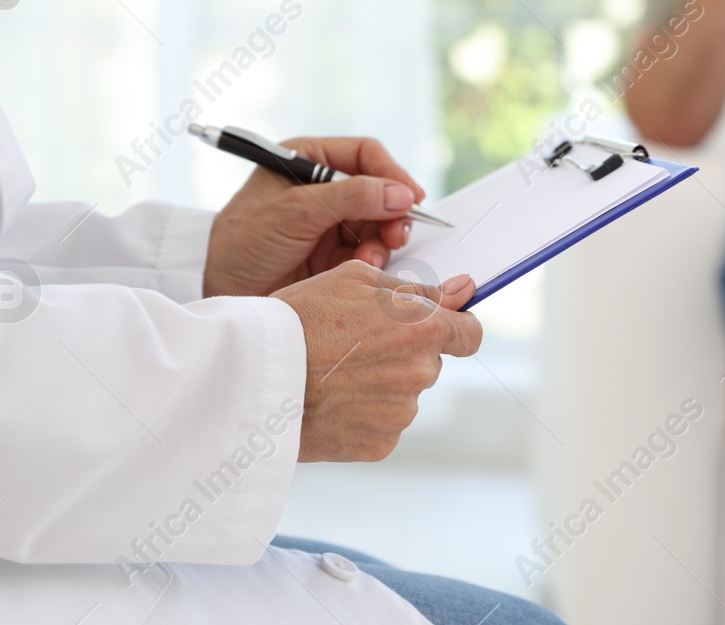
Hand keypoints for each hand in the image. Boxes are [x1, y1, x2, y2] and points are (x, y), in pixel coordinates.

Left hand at [204, 136, 425, 297]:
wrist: (218, 290)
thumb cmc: (243, 240)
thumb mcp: (296, 211)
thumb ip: (352, 197)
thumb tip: (402, 194)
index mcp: (309, 160)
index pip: (365, 155)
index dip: (392, 173)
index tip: (412, 197)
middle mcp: (323, 188)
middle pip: (379, 191)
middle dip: (392, 212)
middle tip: (398, 233)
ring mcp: (329, 222)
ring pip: (378, 223)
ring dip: (382, 240)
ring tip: (371, 256)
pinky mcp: (332, 254)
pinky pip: (368, 251)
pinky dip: (371, 260)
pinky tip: (360, 268)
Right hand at [275, 261, 481, 461]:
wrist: (255, 376)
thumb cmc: (300, 318)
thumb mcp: (355, 280)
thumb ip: (416, 288)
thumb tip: (461, 291)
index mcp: (422, 328)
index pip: (469, 334)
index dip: (457, 329)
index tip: (444, 329)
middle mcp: (420, 372)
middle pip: (428, 362)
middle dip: (403, 354)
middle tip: (354, 348)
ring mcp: (401, 412)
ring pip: (404, 394)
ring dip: (381, 385)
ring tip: (334, 375)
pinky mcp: (380, 444)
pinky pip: (383, 425)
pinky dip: (364, 416)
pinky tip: (332, 402)